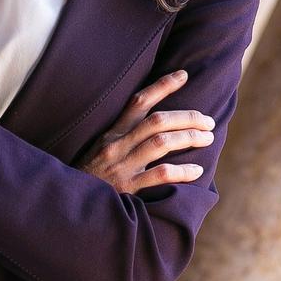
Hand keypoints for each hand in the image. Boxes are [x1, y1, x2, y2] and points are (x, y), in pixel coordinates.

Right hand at [72, 69, 215, 195]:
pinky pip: (159, 175)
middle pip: (158, 121)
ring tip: (208, 138)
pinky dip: (181, 171)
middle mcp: (117, 145)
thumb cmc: (91, 178)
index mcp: (112, 133)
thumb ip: (123, 137)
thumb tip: (155, 125)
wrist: (72, 204)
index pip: (139, 101)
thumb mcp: (100, 150)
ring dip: (189, 137)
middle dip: (187, 117)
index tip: (183, 75)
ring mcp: (122, 166)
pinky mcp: (127, 188)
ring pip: (161, 142)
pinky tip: (196, 171)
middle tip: (208, 121)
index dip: (162, 86)